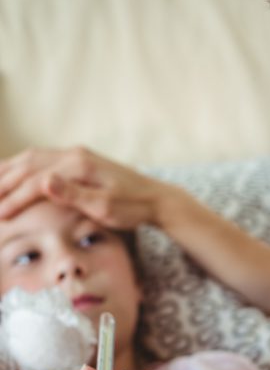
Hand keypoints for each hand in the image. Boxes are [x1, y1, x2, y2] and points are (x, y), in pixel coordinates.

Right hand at [0, 146, 183, 226]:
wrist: (155, 198)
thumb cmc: (132, 207)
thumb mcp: (105, 206)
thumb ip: (73, 194)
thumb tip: (43, 182)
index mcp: (78, 166)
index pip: (36, 182)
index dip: (15, 199)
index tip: (0, 215)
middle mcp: (74, 155)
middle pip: (27, 164)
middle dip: (3, 182)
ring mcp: (76, 155)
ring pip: (32, 157)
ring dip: (9, 170)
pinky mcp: (79, 160)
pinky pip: (43, 158)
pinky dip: (23, 166)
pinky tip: (14, 173)